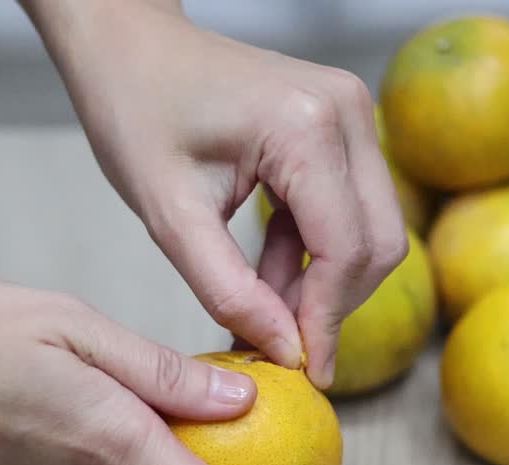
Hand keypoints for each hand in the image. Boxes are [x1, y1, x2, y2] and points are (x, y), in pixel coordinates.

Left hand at [23, 0, 407, 387]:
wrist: (130, 48)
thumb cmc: (136, 113)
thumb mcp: (170, 216)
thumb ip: (228, 290)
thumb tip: (286, 349)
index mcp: (305, 126)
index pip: (346, 250)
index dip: (327, 320)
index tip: (305, 372)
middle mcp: (346, 111)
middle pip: (377, 243)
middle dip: (332, 303)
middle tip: (279, 344)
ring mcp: (350, 111)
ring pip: (370, 230)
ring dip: (321, 280)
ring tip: (259, 307)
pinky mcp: (342, 122)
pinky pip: (349, 207)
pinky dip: (313, 251)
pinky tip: (265, 273)